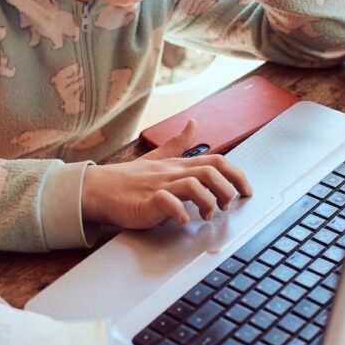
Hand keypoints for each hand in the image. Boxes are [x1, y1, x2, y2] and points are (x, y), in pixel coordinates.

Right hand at [82, 119, 251, 228]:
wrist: (97, 189)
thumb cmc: (128, 178)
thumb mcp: (158, 158)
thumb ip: (178, 144)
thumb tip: (194, 124)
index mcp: (178, 164)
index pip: (216, 162)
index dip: (237, 175)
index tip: (246, 190)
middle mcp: (172, 172)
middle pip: (211, 171)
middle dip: (228, 188)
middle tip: (228, 206)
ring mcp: (159, 185)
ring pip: (194, 184)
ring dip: (208, 201)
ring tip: (208, 215)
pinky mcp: (146, 201)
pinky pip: (166, 203)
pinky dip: (179, 212)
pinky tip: (183, 220)